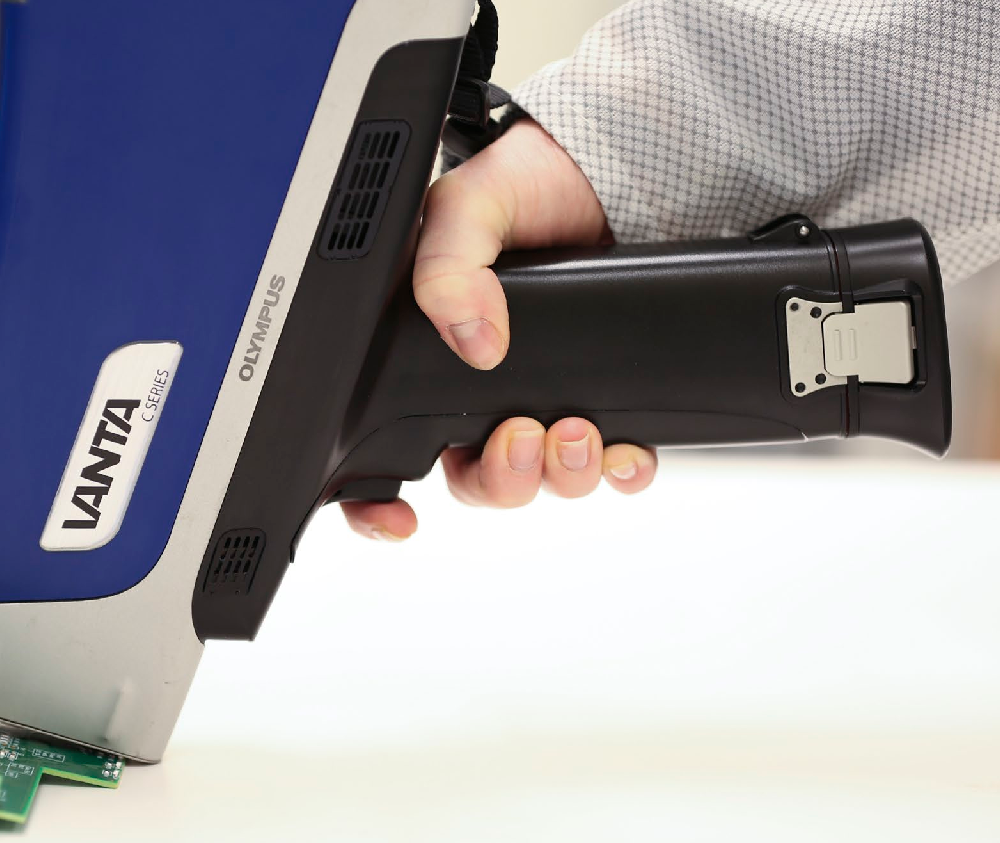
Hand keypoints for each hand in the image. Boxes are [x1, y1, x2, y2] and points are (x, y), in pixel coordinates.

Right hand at [341, 118, 657, 540]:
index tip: (400, 519)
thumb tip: (472, 341)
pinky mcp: (607, 397)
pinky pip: (612, 464)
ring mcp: (545, 398)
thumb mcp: (466, 207)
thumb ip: (447, 268)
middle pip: (478, 481)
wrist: (613, 167)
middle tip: (520, 436)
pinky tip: (623, 447)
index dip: (376, 502)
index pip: (383, 453)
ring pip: (544, 481)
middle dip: (500, 479)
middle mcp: (481, 390)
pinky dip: (619, 468)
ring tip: (577, 429)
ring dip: (559, 474)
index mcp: (424, 356)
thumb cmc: (528, 182)